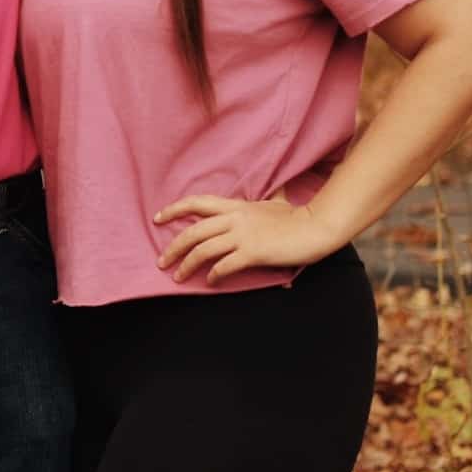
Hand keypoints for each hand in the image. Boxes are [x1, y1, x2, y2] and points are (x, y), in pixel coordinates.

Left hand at [154, 195, 343, 283]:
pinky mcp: (252, 252)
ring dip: (187, 265)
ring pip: (204, 249)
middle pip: (193, 231)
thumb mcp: (277, 202)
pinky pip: (225, 265)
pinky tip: (209, 282)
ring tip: (177, 277)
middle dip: (173, 247)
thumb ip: (270, 196)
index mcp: (236, 206)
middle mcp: (234, 218)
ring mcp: (243, 235)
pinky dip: (213, 275)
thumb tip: (278, 188)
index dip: (174, 209)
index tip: (157, 218)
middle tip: (161, 261)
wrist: (314, 228)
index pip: (197, 203)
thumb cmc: (296, 217)